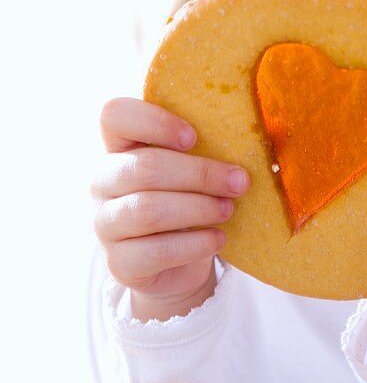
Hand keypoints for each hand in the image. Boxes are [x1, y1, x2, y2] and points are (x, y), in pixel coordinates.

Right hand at [91, 97, 249, 321]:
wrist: (177, 267)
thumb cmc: (188, 204)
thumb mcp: (191, 173)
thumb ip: (202, 152)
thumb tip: (247, 143)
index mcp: (119, 148)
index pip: (115, 116)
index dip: (153, 121)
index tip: (193, 137)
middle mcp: (103, 183)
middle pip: (145, 167)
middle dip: (200, 174)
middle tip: (238, 182)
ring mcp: (105, 224)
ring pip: (148, 209)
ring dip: (199, 208)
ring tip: (228, 209)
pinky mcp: (119, 263)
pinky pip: (156, 251)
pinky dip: (195, 244)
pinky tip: (218, 239)